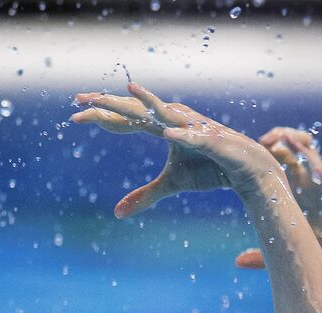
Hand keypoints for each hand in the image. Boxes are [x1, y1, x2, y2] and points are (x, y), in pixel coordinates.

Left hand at [70, 82, 278, 216]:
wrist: (246, 169)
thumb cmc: (208, 168)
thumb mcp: (171, 184)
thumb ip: (144, 195)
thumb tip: (116, 213)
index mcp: (163, 126)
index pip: (126, 118)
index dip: (102, 115)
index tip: (75, 112)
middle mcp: (175, 120)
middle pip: (137, 110)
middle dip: (111, 103)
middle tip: (82, 96)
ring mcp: (194, 127)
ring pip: (166, 114)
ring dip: (149, 103)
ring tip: (129, 91)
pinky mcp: (213, 140)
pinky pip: (195, 137)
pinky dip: (182, 135)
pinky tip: (168, 133)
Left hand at [234, 128, 321, 274]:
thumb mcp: (294, 252)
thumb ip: (265, 258)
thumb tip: (238, 260)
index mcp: (302, 196)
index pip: (283, 167)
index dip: (266, 157)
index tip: (245, 154)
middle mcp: (315, 187)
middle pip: (294, 155)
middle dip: (277, 142)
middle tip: (258, 140)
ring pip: (309, 156)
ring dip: (293, 143)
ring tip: (275, 136)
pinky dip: (312, 161)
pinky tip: (300, 151)